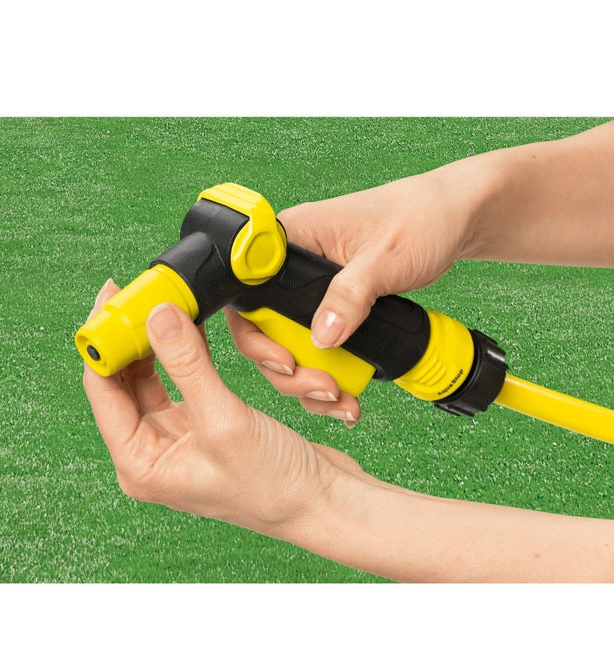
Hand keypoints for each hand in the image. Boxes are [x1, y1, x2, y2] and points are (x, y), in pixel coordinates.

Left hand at [82, 280, 367, 536]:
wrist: (322, 501)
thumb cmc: (274, 485)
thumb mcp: (224, 421)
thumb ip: (187, 365)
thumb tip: (158, 316)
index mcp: (141, 463)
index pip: (103, 390)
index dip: (104, 341)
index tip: (114, 297)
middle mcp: (153, 452)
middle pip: (123, 382)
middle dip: (129, 337)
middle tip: (136, 293)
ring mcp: (179, 438)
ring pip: (152, 378)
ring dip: (156, 342)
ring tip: (160, 302)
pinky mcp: (204, 425)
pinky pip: (183, 379)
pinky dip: (183, 352)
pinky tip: (187, 325)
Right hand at [226, 166, 479, 422]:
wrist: (451, 220)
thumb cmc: (419, 217)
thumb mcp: (385, 257)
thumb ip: (350, 295)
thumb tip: (321, 337)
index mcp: (292, 239)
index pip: (248, 294)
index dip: (255, 336)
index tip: (286, 362)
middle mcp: (292, 266)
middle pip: (263, 331)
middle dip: (289, 371)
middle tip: (324, 388)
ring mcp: (310, 291)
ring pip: (288, 347)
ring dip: (308, 382)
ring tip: (341, 401)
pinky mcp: (329, 307)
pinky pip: (315, 347)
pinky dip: (328, 375)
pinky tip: (347, 393)